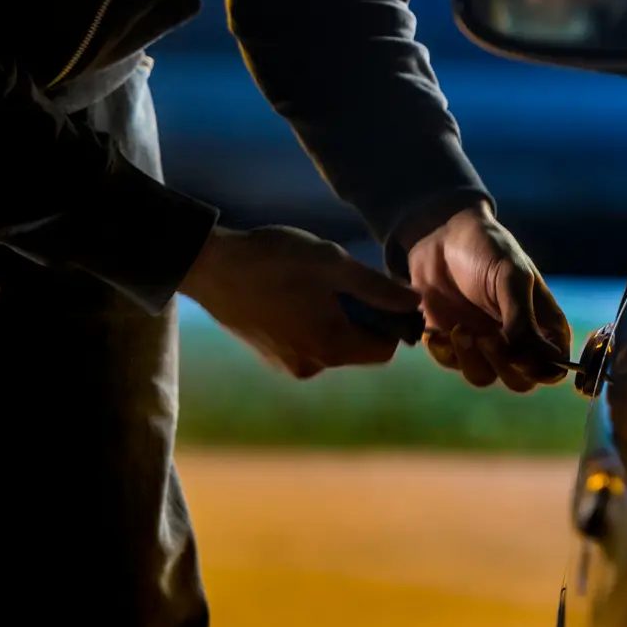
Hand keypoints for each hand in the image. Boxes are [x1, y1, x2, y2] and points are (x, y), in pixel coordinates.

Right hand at [180, 224, 419, 378]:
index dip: (392, 322)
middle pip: (359, 348)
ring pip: (334, 344)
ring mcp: (288, 365)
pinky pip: (309, 343)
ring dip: (337, 317)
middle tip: (343, 280)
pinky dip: (313, 322)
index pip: (386, 349)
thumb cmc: (276, 260)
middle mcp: (312, 366)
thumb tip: (416, 303)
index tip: (381, 291)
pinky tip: (294, 294)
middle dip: (363, 317)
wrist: (210, 266)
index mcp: (332, 347)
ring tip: (314, 284)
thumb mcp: (335, 264)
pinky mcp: (270, 357)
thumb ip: (379, 287)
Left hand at [406, 202, 571, 391]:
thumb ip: (521, 316)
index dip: (542, 370)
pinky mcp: (453, 343)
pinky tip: (438, 331)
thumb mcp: (512, 276)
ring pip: (485, 377)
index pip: (553, 364)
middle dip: (504, 366)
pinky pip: (452, 364)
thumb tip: (535, 355)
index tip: (522, 356)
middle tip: (488, 339)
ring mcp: (484, 343)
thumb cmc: (488, 248)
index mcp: (542, 323)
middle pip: (520, 380)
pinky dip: (445, 353)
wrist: (441, 235)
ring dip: (472, 360)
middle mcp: (516, 339)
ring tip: (459, 330)